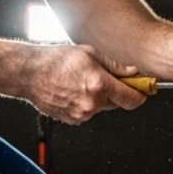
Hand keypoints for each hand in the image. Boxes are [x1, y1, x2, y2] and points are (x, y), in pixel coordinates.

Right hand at [23, 44, 145, 124]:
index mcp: (99, 84)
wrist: (29, 73)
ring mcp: (82, 114)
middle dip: (116, 91)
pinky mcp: (73, 119)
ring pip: (102, 107)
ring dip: (98, 96)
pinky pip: (88, 112)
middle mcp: (92, 103)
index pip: (132, 99)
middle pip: (118, 103)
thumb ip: (115, 66)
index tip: (142, 89)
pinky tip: (72, 90)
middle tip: (103, 77)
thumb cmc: (55, 60)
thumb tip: (132, 73)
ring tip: (80, 81)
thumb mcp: (90, 54)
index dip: (140, 94)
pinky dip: (86, 102)